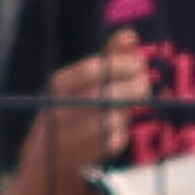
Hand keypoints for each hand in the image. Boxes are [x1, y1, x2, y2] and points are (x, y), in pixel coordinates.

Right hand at [47, 29, 150, 174]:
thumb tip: (130, 34)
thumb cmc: (72, 110)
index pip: (91, 70)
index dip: (121, 65)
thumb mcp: (82, 82)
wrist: (48, 160)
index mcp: (59, 86)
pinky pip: (112, 142)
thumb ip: (108, 58)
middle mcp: (60, 109)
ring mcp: (69, 135)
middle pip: (103, 95)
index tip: (141, 63)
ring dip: (127, 111)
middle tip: (146, 84)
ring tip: (135, 104)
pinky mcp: (80, 157)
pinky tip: (123, 126)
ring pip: (110, 120)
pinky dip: (123, 133)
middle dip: (131, 88)